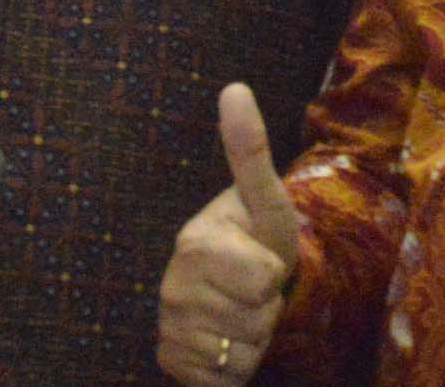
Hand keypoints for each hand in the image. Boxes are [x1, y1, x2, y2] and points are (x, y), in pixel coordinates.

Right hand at [157, 82, 297, 385]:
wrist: (236, 286)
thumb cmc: (256, 238)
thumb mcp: (265, 198)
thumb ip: (249, 149)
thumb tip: (234, 86)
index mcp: (194, 244)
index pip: (264, 281)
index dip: (276, 274)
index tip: (261, 257)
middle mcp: (172, 288)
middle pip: (256, 319)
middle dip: (267, 307)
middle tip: (253, 287)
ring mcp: (169, 329)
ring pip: (244, 352)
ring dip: (256, 337)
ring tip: (242, 310)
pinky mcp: (172, 363)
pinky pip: (227, 380)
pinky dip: (238, 367)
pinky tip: (227, 340)